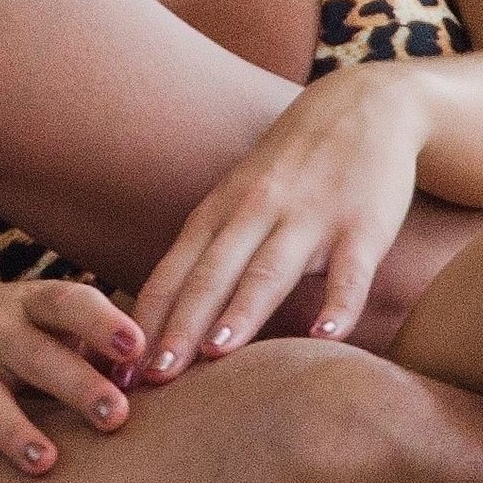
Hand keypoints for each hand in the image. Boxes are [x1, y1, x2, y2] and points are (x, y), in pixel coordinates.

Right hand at [0, 276, 144, 482]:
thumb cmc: (8, 330)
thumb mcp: (43, 319)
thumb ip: (92, 338)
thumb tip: (160, 365)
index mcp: (30, 306)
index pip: (68, 303)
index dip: (101, 322)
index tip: (136, 344)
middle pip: (37, 356)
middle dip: (76, 384)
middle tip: (116, 414)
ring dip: (16, 430)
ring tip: (45, 461)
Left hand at [132, 63, 429, 379]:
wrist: (363, 105)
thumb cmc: (292, 168)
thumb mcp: (240, 198)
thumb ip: (211, 253)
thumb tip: (166, 321)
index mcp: (221, 211)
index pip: (174, 271)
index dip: (145, 320)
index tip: (119, 369)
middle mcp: (256, 212)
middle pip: (211, 274)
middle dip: (179, 326)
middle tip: (151, 377)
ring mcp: (309, 217)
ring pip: (269, 270)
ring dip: (241, 311)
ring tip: (217, 355)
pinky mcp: (362, 225)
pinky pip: (349, 271)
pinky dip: (337, 305)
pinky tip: (324, 338)